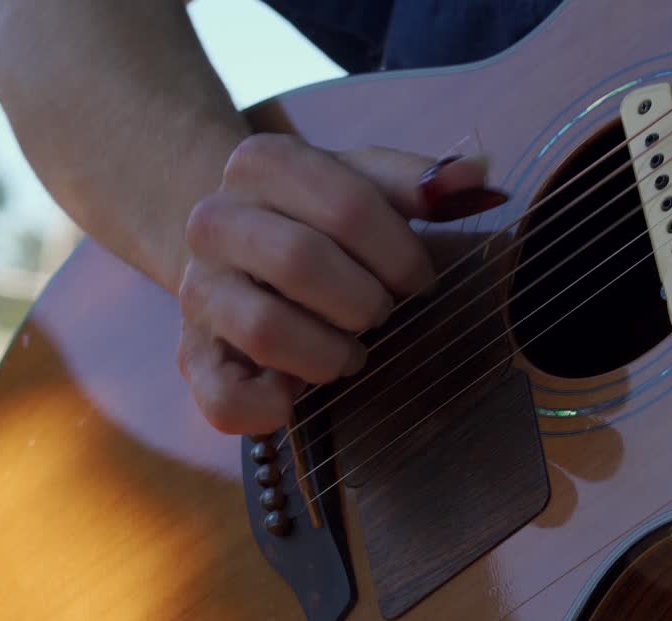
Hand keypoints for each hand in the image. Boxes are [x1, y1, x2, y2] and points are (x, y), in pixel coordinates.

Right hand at [177, 133, 506, 434]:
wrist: (240, 249)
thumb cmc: (321, 218)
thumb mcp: (369, 183)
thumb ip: (423, 181)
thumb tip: (480, 177)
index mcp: (262, 163)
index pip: (347, 205)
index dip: (400, 253)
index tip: (419, 278)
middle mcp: (214, 220)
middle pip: (301, 261)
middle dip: (366, 300)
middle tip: (384, 312)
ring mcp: (198, 291)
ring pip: (265, 329)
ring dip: (330, 353)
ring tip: (352, 353)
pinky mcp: (191, 355)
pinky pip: (223, 398)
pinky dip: (271, 407)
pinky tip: (298, 396)